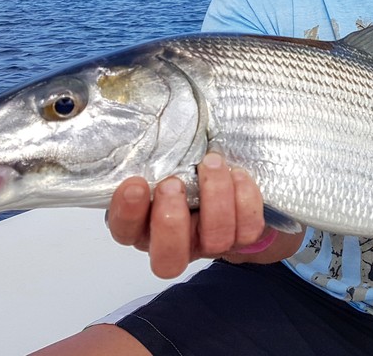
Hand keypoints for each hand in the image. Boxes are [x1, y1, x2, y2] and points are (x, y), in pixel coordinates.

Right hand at [105, 153, 304, 277]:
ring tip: (212, 162)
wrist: (228, 178)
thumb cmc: (184, 165)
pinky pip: (247, 230)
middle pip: (168, 257)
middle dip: (170, 220)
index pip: (125, 231)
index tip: (135, 183)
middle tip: (173, 183)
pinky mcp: (242, 238)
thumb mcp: (161, 156)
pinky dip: (245, 199)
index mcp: (143, 224)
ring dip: (215, 198)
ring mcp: (210, 243)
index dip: (128, 214)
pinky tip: (238, 173)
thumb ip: (147, 150)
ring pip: (214, 239)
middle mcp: (176, 241)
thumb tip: (129, 115)